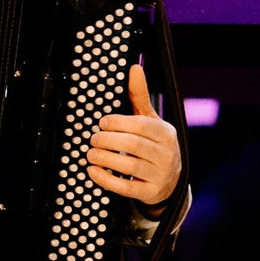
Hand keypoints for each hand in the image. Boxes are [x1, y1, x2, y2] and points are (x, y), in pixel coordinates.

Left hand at [88, 64, 180, 208]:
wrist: (169, 180)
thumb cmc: (154, 144)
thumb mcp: (150, 120)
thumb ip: (140, 96)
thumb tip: (135, 67)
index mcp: (166, 133)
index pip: (141, 125)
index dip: (118, 123)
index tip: (102, 122)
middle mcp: (167, 154)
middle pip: (134, 145)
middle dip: (108, 141)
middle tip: (93, 138)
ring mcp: (160, 175)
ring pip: (130, 167)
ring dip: (105, 159)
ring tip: (90, 153)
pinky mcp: (150, 193)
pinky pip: (126, 188)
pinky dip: (106, 179)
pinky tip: (93, 171)